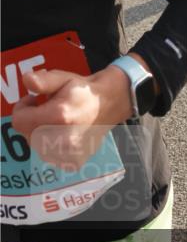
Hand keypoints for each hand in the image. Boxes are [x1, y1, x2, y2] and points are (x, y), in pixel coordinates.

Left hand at [11, 66, 132, 169]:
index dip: (23, 108)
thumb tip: (27, 81)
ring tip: (58, 121)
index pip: (20, 121)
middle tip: (48, 109)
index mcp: (59, 116)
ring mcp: (69, 154)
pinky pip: (48, 156)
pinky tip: (63, 134)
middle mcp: (63, 139)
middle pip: (27, 134)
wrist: (110, 104)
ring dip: (41, 133)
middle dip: (33, 120)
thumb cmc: (84, 90)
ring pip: (36, 146)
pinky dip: (51, 146)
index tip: (34, 101)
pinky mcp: (73, 162)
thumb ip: (43, 80)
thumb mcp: (63, 78)